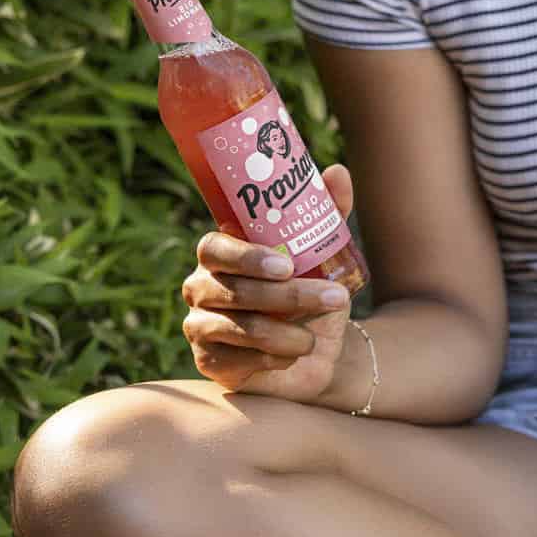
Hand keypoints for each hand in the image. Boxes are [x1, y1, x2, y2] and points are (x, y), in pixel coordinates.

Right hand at [181, 163, 355, 401]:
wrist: (315, 350)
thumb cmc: (310, 291)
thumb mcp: (323, 253)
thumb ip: (327, 213)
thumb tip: (336, 172)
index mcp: (219, 254)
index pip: (214, 248)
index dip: (246, 257)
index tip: (287, 265)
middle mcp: (200, 287)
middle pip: (236, 290)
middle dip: (290, 296)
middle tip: (334, 298)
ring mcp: (199, 326)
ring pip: (241, 328)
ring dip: (287, 334)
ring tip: (314, 337)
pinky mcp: (208, 363)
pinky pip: (238, 362)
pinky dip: (273, 359)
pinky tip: (291, 357)